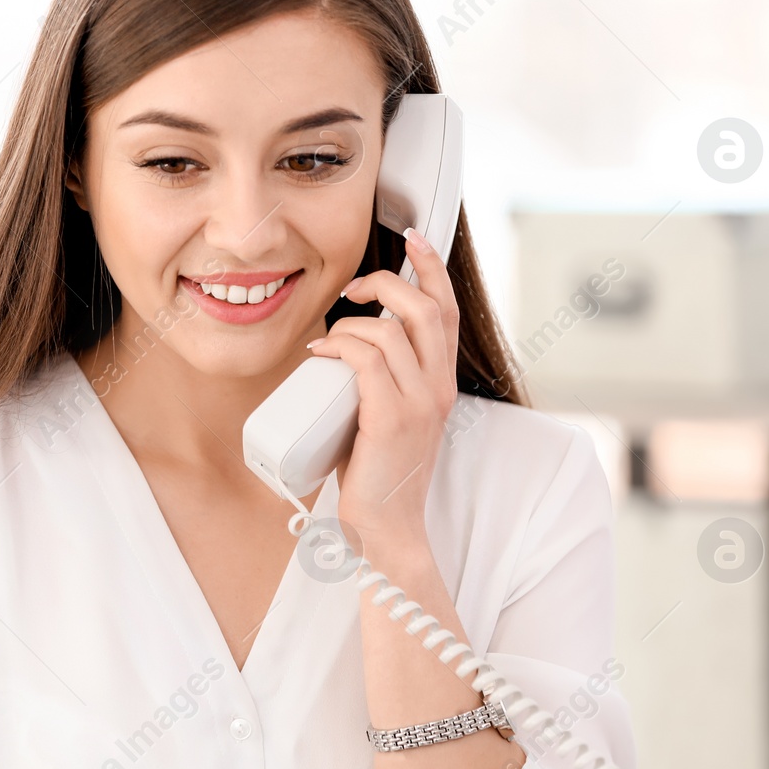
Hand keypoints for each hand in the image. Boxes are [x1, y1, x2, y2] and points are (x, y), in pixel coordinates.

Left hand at [307, 228, 459, 551]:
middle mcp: (439, 389)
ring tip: (327, 337)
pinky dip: (340, 345)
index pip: (448, 312)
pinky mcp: (392, 419)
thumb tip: (342, 348)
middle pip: (426, 309)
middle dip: (389, 283)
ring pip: (393, 331)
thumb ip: (380, 383)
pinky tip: (321, 350)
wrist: (387, 529)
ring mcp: (419, 404)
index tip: (415, 239)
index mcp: (441, 384)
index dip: (434, 269)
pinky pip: (367, 360)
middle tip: (354, 287)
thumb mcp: (388, 416)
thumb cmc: (377, 474)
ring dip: (353, 321)